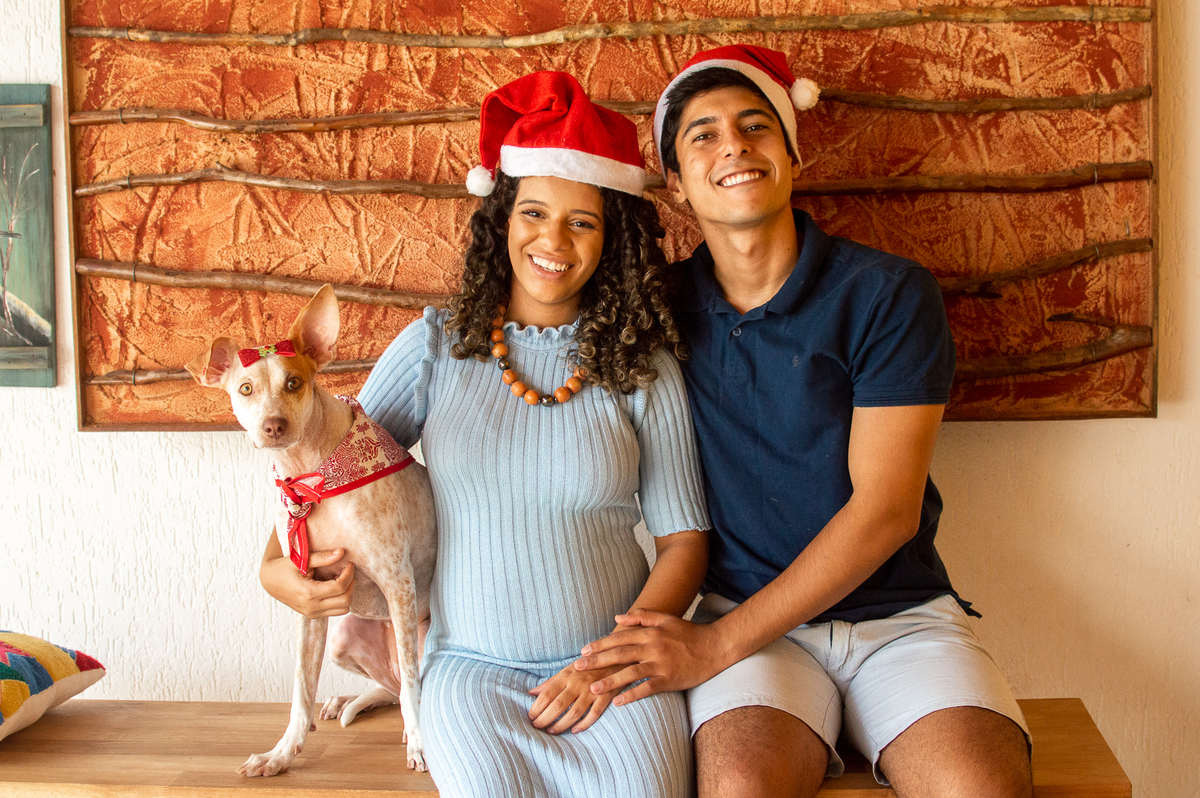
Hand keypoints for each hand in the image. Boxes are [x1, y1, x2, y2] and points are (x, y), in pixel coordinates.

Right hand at [259, 546, 355, 618]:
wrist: (270, 581)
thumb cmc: (284, 568)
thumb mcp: (300, 559)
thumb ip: (322, 557)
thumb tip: (341, 552)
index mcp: (309, 593)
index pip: (340, 587)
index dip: (349, 574)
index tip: (349, 564)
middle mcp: (312, 607)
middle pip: (346, 601)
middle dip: (351, 584)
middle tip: (347, 571)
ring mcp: (312, 613)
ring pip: (343, 609)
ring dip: (347, 593)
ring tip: (341, 579)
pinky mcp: (313, 614)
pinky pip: (335, 611)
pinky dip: (340, 599)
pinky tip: (334, 587)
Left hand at [527, 662, 624, 734]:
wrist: (617, 656)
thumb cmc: (588, 665)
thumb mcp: (568, 669)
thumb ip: (551, 682)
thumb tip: (531, 692)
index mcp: (567, 674)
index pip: (547, 694)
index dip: (537, 707)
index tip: (530, 716)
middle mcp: (578, 683)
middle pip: (558, 705)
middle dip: (545, 718)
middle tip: (537, 727)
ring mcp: (593, 690)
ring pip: (574, 712)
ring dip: (561, 725)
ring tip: (551, 731)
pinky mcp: (606, 696)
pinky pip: (594, 714)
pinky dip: (584, 724)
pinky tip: (574, 730)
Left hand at [573, 609, 727, 706]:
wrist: (714, 647)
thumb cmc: (688, 633)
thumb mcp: (665, 619)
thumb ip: (641, 617)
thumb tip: (617, 617)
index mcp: (650, 633)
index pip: (619, 638)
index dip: (600, 645)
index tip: (583, 651)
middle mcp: (653, 647)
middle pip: (619, 654)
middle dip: (597, 661)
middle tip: (578, 668)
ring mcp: (661, 664)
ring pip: (630, 673)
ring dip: (610, 681)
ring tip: (593, 689)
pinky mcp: (670, 679)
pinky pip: (647, 688)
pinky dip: (632, 695)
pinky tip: (618, 702)